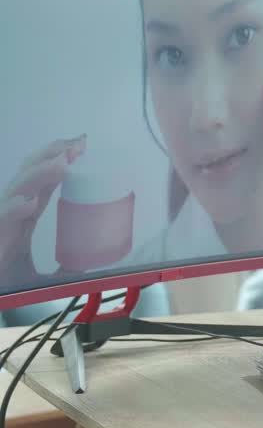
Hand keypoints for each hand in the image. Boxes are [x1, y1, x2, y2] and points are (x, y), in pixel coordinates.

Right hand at [0, 134, 86, 274]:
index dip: (59, 162)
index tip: (81, 147)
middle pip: (29, 176)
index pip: (42, 182)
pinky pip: (1, 218)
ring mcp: (0, 222)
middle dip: (51, 156)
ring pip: (16, 189)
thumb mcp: (43, 276)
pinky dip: (13, 209)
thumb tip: (89, 266)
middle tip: (77, 146)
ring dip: (39, 175)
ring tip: (61, 164)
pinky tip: (29, 203)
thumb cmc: (4, 281)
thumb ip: (65, 270)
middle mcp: (11, 213)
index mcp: (24, 216)